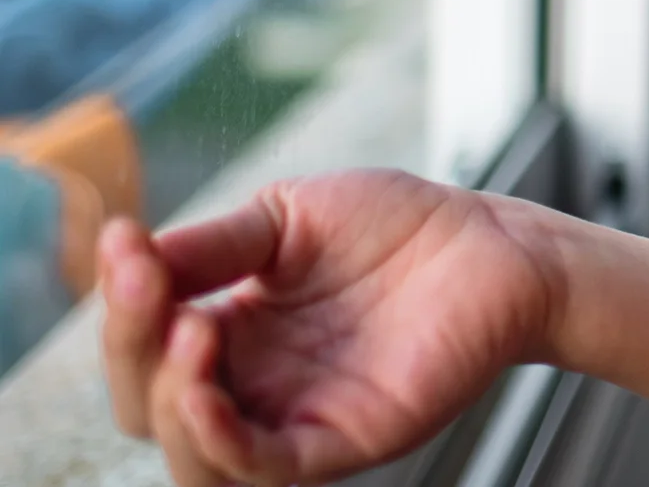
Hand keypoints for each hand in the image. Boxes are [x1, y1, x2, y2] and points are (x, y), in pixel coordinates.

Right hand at [99, 169, 557, 486]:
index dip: (121, 303)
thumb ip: (213, 245)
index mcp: (230, 333)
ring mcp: (295, 417)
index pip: (140, 348)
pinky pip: (264, 466)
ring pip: (191, 457)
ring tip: (191, 329)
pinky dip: (220, 440)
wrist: (493, 243)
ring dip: (169, 402)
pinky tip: (203, 392)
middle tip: (151, 281)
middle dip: (131, 347)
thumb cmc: (399, 228)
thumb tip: (130, 254)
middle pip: (147, 408)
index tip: (125, 238)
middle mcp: (253, 385)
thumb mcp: (287, 219)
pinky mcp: (342, 439)